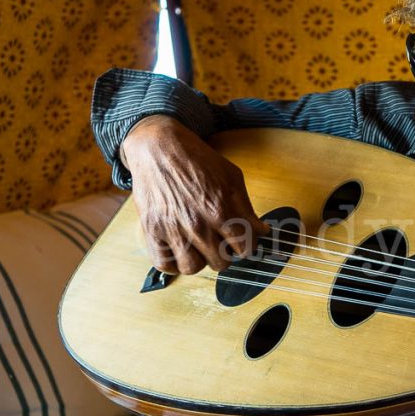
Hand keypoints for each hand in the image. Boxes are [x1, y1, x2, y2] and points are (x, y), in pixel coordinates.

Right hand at [122, 116, 268, 274]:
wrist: (158, 147)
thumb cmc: (197, 160)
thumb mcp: (232, 177)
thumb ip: (248, 208)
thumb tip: (262, 232)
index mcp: (221, 210)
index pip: (245, 249)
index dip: (246, 246)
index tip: (240, 240)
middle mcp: (198, 223)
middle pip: (221, 263)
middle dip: (224, 253)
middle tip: (218, 240)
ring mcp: (173, 229)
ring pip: (193, 268)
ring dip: (199, 260)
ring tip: (198, 246)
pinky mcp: (152, 230)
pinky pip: (164, 264)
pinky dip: (172, 262)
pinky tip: (178, 250)